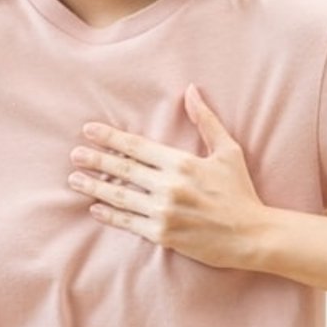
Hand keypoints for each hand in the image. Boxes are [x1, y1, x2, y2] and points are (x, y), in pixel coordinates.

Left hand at [68, 83, 266, 269]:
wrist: (252, 236)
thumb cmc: (240, 191)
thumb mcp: (228, 151)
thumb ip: (206, 121)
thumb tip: (191, 90)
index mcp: (182, 163)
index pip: (137, 147)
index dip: (110, 137)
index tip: (89, 130)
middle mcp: (169, 186)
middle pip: (123, 170)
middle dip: (95, 160)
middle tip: (74, 154)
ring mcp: (164, 212)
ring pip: (120, 197)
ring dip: (94, 187)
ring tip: (74, 180)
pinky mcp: (163, 235)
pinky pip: (129, 222)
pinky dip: (110, 215)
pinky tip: (95, 208)